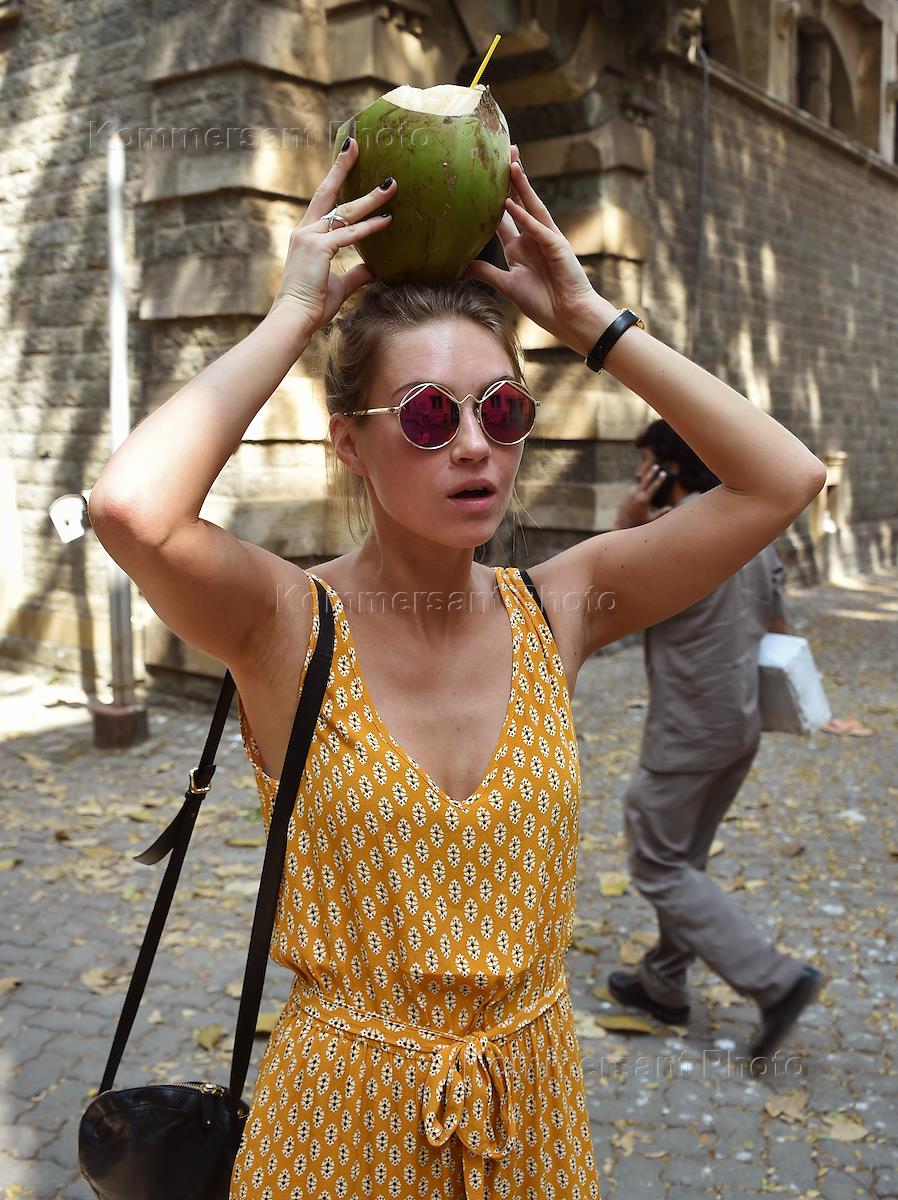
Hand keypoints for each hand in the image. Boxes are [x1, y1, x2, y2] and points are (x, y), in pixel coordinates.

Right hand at [267, 137, 396, 335]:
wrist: (293, 319)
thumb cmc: (311, 306)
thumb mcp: (338, 285)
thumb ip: (356, 273)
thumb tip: (375, 268)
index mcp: (305, 236)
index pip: (322, 201)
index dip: (334, 179)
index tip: (345, 157)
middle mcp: (305, 231)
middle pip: (327, 192)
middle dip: (342, 166)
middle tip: (356, 143)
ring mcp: (309, 237)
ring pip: (344, 212)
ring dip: (370, 198)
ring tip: (391, 185)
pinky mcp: (318, 248)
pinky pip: (350, 234)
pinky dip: (370, 227)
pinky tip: (388, 220)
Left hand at [462, 146, 608, 349]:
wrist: (569, 317)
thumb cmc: (543, 302)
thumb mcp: (506, 284)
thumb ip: (485, 272)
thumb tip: (460, 265)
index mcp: (520, 246)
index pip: (503, 215)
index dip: (492, 196)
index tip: (480, 176)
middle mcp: (533, 237)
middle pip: (519, 202)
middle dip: (511, 178)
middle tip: (502, 150)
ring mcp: (547, 240)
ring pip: (532, 208)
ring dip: (521, 187)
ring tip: (510, 164)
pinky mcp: (558, 248)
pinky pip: (538, 230)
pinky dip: (526, 218)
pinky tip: (512, 204)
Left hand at [612, 465, 672, 528]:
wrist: (622, 527)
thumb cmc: (638, 525)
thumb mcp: (651, 519)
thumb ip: (661, 513)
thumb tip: (671, 507)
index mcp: (644, 500)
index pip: (654, 487)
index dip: (660, 480)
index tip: (663, 473)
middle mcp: (636, 495)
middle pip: (645, 481)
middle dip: (651, 473)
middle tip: (656, 466)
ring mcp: (629, 495)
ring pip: (638, 487)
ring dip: (642, 487)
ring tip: (645, 494)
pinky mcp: (624, 497)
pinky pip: (632, 492)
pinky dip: (636, 493)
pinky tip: (637, 500)